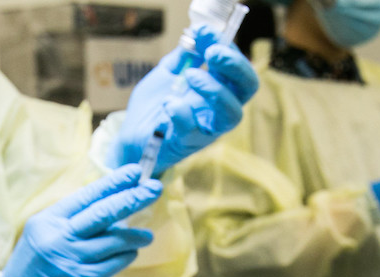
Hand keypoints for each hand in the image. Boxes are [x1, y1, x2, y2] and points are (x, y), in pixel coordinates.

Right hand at [1, 166, 161, 276]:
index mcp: (47, 221)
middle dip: (132, 198)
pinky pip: (113, 263)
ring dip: (134, 236)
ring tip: (147, 236)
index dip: (113, 183)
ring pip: (113, 240)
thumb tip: (108, 209)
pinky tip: (131, 253)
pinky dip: (126, 256)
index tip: (134, 172)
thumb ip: (69, 224)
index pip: (86, 195)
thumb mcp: (43, 238)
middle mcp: (58, 236)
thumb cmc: (33, 272)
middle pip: (103, 212)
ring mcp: (71, 258)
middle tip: (154, 189)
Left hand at [111, 25, 259, 175]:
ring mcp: (205, 128)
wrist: (132, 132)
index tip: (203, 31)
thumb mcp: (170, 72)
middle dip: (234, 66)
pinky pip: (192, 129)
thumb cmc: (155, 104)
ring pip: (231, 114)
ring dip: (215, 90)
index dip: (227, 46)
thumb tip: (197, 32)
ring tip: (189, 76)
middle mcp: (218, 108)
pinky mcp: (185, 142)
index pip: (237, 65)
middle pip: (247, 88)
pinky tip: (167, 102)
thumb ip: (185, 55)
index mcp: (218, 87)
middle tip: (212, 53)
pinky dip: (180, 111)